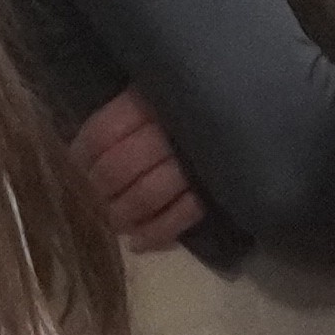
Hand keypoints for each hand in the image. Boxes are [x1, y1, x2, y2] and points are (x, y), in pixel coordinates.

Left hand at [71, 87, 203, 252]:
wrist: (260, 105)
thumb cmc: (194, 98)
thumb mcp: (155, 90)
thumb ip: (125, 113)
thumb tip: (79, 152)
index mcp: (148, 100)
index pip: (102, 133)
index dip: (81, 157)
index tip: (74, 171)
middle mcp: (168, 129)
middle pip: (119, 168)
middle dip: (100, 192)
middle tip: (93, 204)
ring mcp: (193, 161)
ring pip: (146, 195)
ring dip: (123, 216)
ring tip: (115, 225)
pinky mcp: (215, 188)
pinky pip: (180, 217)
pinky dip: (156, 234)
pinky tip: (139, 244)